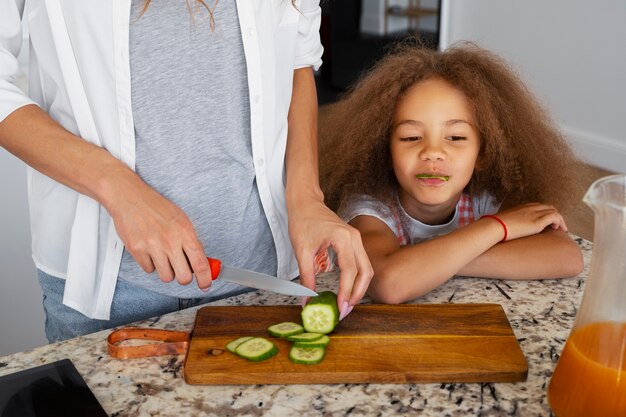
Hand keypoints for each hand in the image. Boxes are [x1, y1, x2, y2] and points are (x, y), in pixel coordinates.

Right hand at [104, 170, 212, 289]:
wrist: (130, 197)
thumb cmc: (156, 207)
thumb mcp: (181, 219)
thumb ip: (190, 240)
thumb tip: (200, 261)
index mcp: (185, 232)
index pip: (200, 263)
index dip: (205, 278)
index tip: (206, 285)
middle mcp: (170, 241)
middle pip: (183, 277)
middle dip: (184, 277)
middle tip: (181, 270)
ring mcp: (153, 247)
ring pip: (166, 277)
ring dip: (166, 271)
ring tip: (163, 257)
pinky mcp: (137, 250)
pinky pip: (149, 270)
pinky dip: (150, 264)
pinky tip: (149, 251)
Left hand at [288, 200, 372, 317]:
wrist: (306, 202)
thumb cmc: (302, 222)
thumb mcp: (301, 251)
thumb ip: (306, 277)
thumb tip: (307, 301)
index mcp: (342, 238)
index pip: (349, 270)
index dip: (346, 291)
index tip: (340, 308)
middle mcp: (355, 238)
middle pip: (366, 271)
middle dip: (357, 294)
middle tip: (345, 311)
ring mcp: (357, 239)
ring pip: (367, 268)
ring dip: (359, 288)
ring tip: (346, 304)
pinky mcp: (354, 242)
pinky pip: (361, 263)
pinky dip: (357, 279)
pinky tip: (347, 291)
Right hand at [495, 203, 567, 240]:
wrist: (494, 226)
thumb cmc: (496, 226)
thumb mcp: (504, 222)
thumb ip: (510, 223)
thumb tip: (505, 230)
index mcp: (522, 207)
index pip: (539, 206)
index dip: (545, 213)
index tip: (547, 221)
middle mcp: (530, 208)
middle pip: (549, 207)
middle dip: (555, 215)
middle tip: (557, 225)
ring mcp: (534, 213)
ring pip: (554, 211)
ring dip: (560, 219)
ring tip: (561, 228)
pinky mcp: (537, 221)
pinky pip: (554, 217)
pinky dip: (559, 221)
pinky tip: (557, 228)